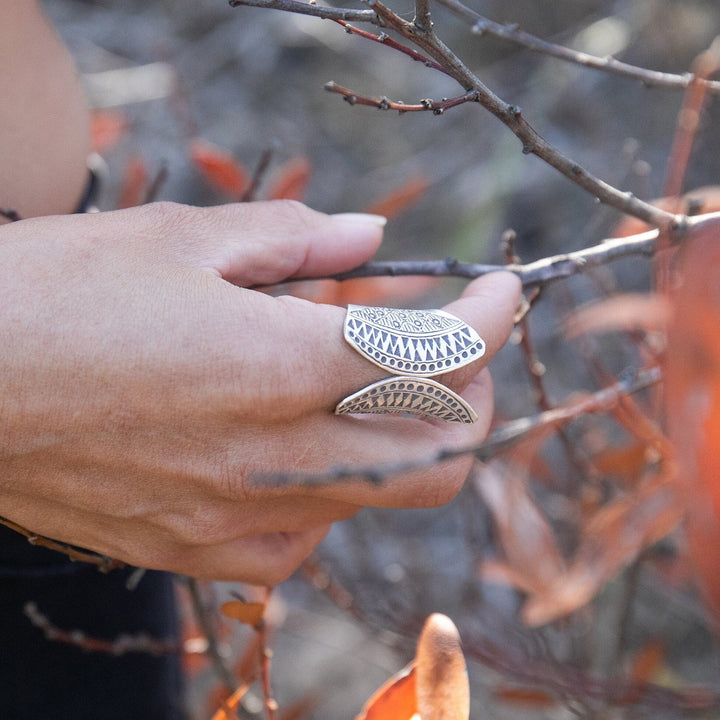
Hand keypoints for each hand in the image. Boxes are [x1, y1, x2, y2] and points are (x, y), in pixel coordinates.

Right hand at [0, 201, 520, 583]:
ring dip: (402, 435)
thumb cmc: (56, 298)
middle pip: (444, 453)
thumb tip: (372, 237)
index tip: (501, 290)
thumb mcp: (181, 238)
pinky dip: (334, 483)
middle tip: (451, 349)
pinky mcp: (209, 551)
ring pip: (383, 494)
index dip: (491, 316)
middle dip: (473, 397)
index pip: (439, 356)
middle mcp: (276, 456)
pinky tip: (296, 442)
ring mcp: (245, 517)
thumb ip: (296, 239)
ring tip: (365, 382)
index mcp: (279, 365)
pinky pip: (312, 532)